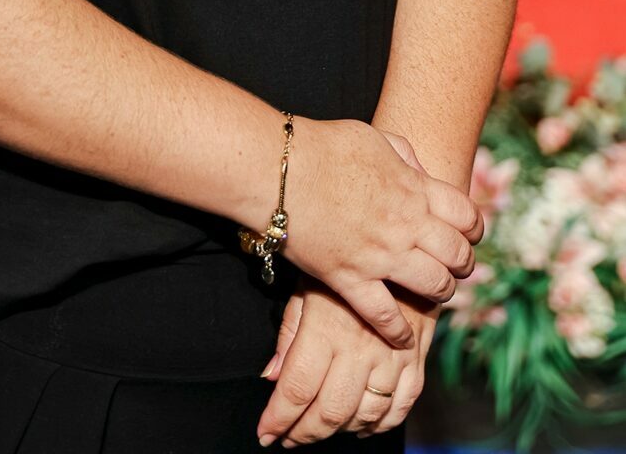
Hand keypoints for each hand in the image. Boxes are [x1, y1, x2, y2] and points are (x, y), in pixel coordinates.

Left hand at [254, 274, 441, 446]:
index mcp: (327, 329)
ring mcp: (391, 358)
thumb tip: (271, 375)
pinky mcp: (416, 361)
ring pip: (364, 416)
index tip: (265, 434)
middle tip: (289, 437)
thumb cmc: (343, 264)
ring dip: (338, 431)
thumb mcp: (307, 286)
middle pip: (329, 412)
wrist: (399, 245)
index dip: (278, 418)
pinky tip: (360, 424)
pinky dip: (378, 425)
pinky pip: (399, 409)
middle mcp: (359, 349)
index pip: (297, 388)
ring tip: (319, 428)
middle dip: (304, 433)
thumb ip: (289, 330)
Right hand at [271, 117, 482, 348]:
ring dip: (440, 293)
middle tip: (455, 267)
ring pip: (434, 288)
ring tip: (434, 293)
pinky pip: (385, 316)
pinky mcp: (349, 279)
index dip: (474, 228)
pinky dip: (398, 331)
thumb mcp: (372, 138)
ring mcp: (380, 256)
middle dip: (463, 265)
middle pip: (457, 256)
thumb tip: (417, 168)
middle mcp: (406, 226)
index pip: (467, 216)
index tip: (468, 235)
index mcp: (414, 189)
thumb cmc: (322, 146)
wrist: (280, 169)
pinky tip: (403, 337)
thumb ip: (402, 154)